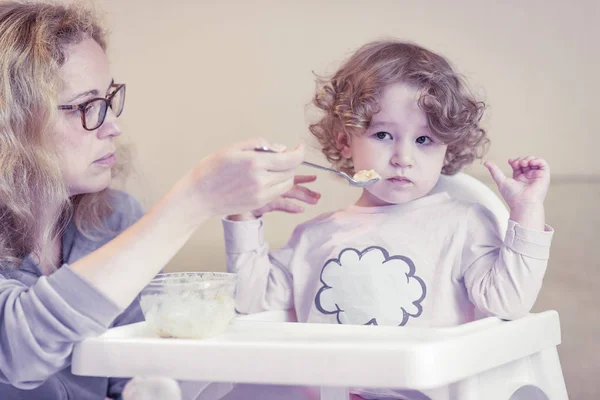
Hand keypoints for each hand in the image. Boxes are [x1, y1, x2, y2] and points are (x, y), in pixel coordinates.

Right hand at [175, 138, 304, 223]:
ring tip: (274, 167)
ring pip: (287, 184)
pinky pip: (278, 193)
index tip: (300, 147)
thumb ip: (259, 144)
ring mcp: (261, 194)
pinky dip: (279, 184)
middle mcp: (261, 180)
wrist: (198, 196)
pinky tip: (268, 178)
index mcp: (255, 162)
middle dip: (291, 162)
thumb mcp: (233, 148)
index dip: (300, 152)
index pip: (290, 159)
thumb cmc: (211, 169)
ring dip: (287, 174)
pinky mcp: (259, 203)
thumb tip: (281, 148)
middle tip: (283, 155)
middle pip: (291, 171)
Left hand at [484, 156, 549, 208]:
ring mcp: (536, 176)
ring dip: (529, 159)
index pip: (518, 165)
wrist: (523, 203)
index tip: (510, 161)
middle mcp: (528, 177)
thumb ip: (494, 171)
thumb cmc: (512, 195)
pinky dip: (538, 160)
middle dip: (521, 159)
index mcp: (519, 178)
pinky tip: (531, 162)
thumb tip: (486, 162)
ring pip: (534, 162)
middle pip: (526, 162)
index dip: (515, 161)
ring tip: (523, 163)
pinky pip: (543, 164)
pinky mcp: (544, 176)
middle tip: (516, 163)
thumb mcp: (501, 180)